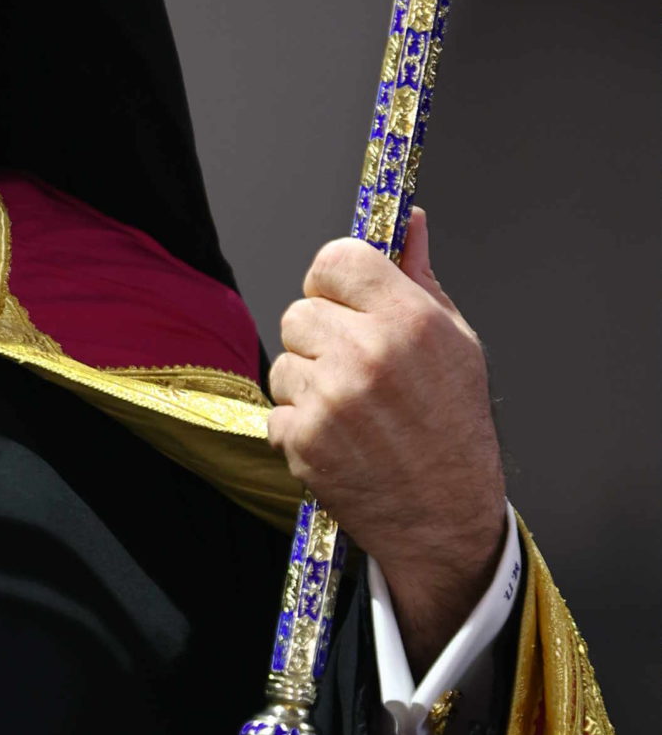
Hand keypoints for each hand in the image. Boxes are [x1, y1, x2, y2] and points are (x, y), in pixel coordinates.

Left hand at [268, 209, 505, 672]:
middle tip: (354, 368)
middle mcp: (366, 354)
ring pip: (283, 361)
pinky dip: (300, 426)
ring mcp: (330, 399)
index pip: (335, 258)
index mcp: (408, 319)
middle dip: (320, 335)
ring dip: (307, 382)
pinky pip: (278, 410)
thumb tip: (408, 221)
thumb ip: (421, 278)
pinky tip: (339, 439)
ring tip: (351, 408)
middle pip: (299, 310)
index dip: (333, 277)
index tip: (343, 297)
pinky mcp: (303, 440)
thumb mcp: (456, 342)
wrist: (445, 514)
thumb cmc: (454, 426)